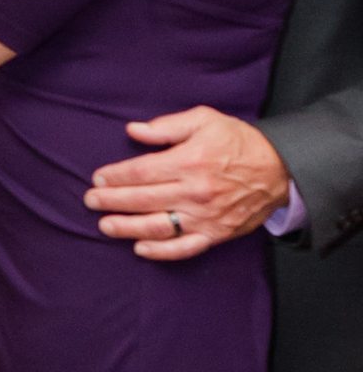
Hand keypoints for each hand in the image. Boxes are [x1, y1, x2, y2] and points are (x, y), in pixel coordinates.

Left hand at [90, 108, 291, 257]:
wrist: (280, 168)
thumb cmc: (238, 141)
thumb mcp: (204, 120)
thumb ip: (166, 126)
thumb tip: (133, 130)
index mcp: (189, 161)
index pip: (141, 172)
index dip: (115, 176)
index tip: (98, 177)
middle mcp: (195, 192)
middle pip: (143, 199)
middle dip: (111, 201)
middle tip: (91, 200)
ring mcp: (206, 216)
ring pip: (158, 226)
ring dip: (127, 227)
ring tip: (105, 225)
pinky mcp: (217, 234)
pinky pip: (184, 248)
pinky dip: (161, 251)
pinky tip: (140, 248)